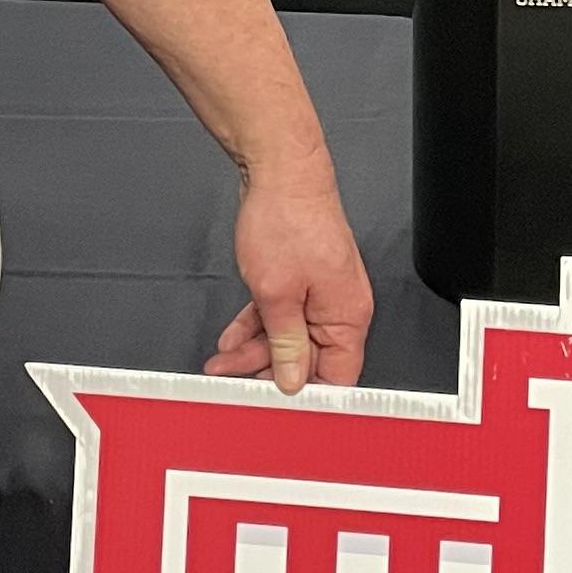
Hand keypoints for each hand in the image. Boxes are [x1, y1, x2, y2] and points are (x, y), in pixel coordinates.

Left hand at [207, 163, 373, 393]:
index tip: (277, 403)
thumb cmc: (288, 218)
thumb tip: (294, 379)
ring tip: (223, 359)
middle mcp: (340, 306)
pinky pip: (281, 315)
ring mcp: (320, 292)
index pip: (337, 376)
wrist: (279, 170)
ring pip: (289, 337)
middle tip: (234, 379)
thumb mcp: (276, 294)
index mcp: (348, 315)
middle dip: (267, 370)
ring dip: (255, 350)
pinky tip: (233, 338)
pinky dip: (257, 326)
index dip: (308, 394)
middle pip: (308, 358)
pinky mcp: (301, 279)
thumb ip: (285, 342)